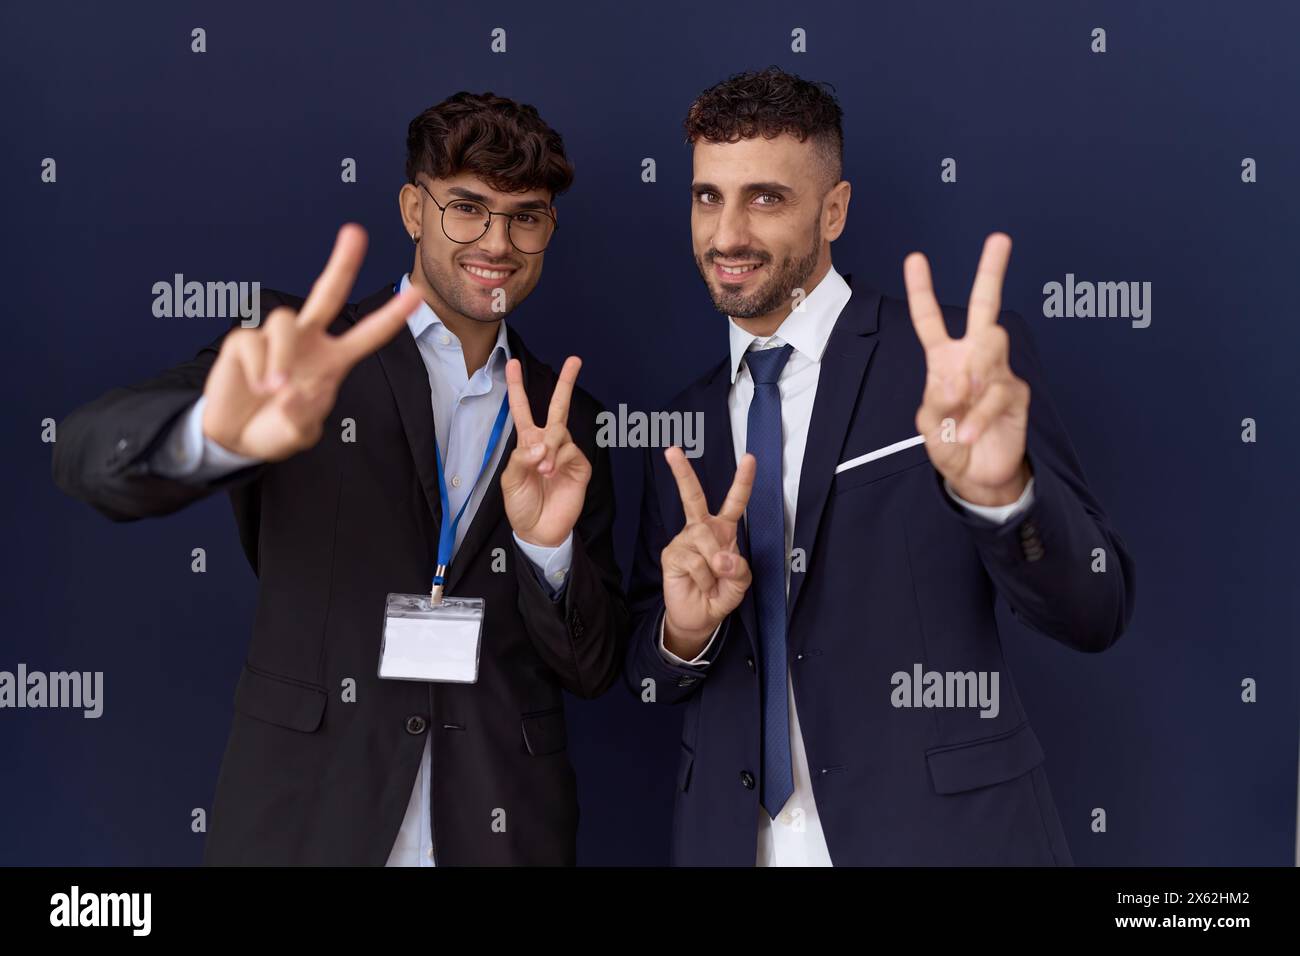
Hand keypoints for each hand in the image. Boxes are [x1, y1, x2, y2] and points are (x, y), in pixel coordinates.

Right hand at [201, 224, 420, 460]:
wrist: (235, 438)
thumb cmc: (274, 429)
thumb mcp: (297, 434)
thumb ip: (301, 419)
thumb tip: (290, 393)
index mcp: (332, 361)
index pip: (368, 335)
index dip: (392, 317)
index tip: (417, 295)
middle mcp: (307, 342)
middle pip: (328, 293)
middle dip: (342, 262)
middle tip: (355, 232)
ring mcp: (276, 339)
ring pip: (284, 320)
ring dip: (280, 356)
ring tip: (273, 389)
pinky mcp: (244, 341)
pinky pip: (253, 343)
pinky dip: (256, 368)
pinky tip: (255, 387)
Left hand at [500, 355, 590, 547]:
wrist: (539, 531)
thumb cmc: (521, 505)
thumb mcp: (510, 480)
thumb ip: (521, 457)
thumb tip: (542, 444)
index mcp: (528, 443)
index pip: (522, 409)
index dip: (517, 387)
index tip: (513, 363)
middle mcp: (548, 443)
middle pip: (558, 407)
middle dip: (566, 382)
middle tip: (575, 359)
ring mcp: (566, 453)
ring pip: (560, 432)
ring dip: (549, 447)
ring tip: (543, 470)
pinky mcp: (580, 466)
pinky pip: (570, 449)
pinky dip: (558, 457)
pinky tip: (552, 472)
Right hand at [660, 446, 755, 658]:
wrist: (699, 617)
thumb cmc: (720, 594)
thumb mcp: (740, 582)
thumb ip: (739, 568)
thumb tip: (722, 558)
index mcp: (723, 530)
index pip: (734, 501)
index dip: (743, 480)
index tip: (749, 457)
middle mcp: (701, 529)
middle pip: (693, 496)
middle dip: (682, 473)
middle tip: (672, 451)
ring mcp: (684, 540)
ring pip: (704, 541)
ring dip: (715, 566)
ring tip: (713, 582)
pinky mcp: (671, 555)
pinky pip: (693, 561)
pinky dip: (704, 578)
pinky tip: (700, 584)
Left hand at [905, 232, 1031, 506]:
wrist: (977, 475)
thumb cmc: (951, 443)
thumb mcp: (929, 425)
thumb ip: (936, 401)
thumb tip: (959, 381)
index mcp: (945, 360)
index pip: (931, 320)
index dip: (923, 291)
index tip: (915, 258)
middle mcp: (974, 358)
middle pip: (985, 307)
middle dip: (992, 272)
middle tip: (1000, 238)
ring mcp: (998, 373)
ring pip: (992, 345)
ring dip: (972, 373)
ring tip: (960, 401)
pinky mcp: (1017, 395)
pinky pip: (997, 394)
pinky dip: (979, 416)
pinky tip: (969, 433)